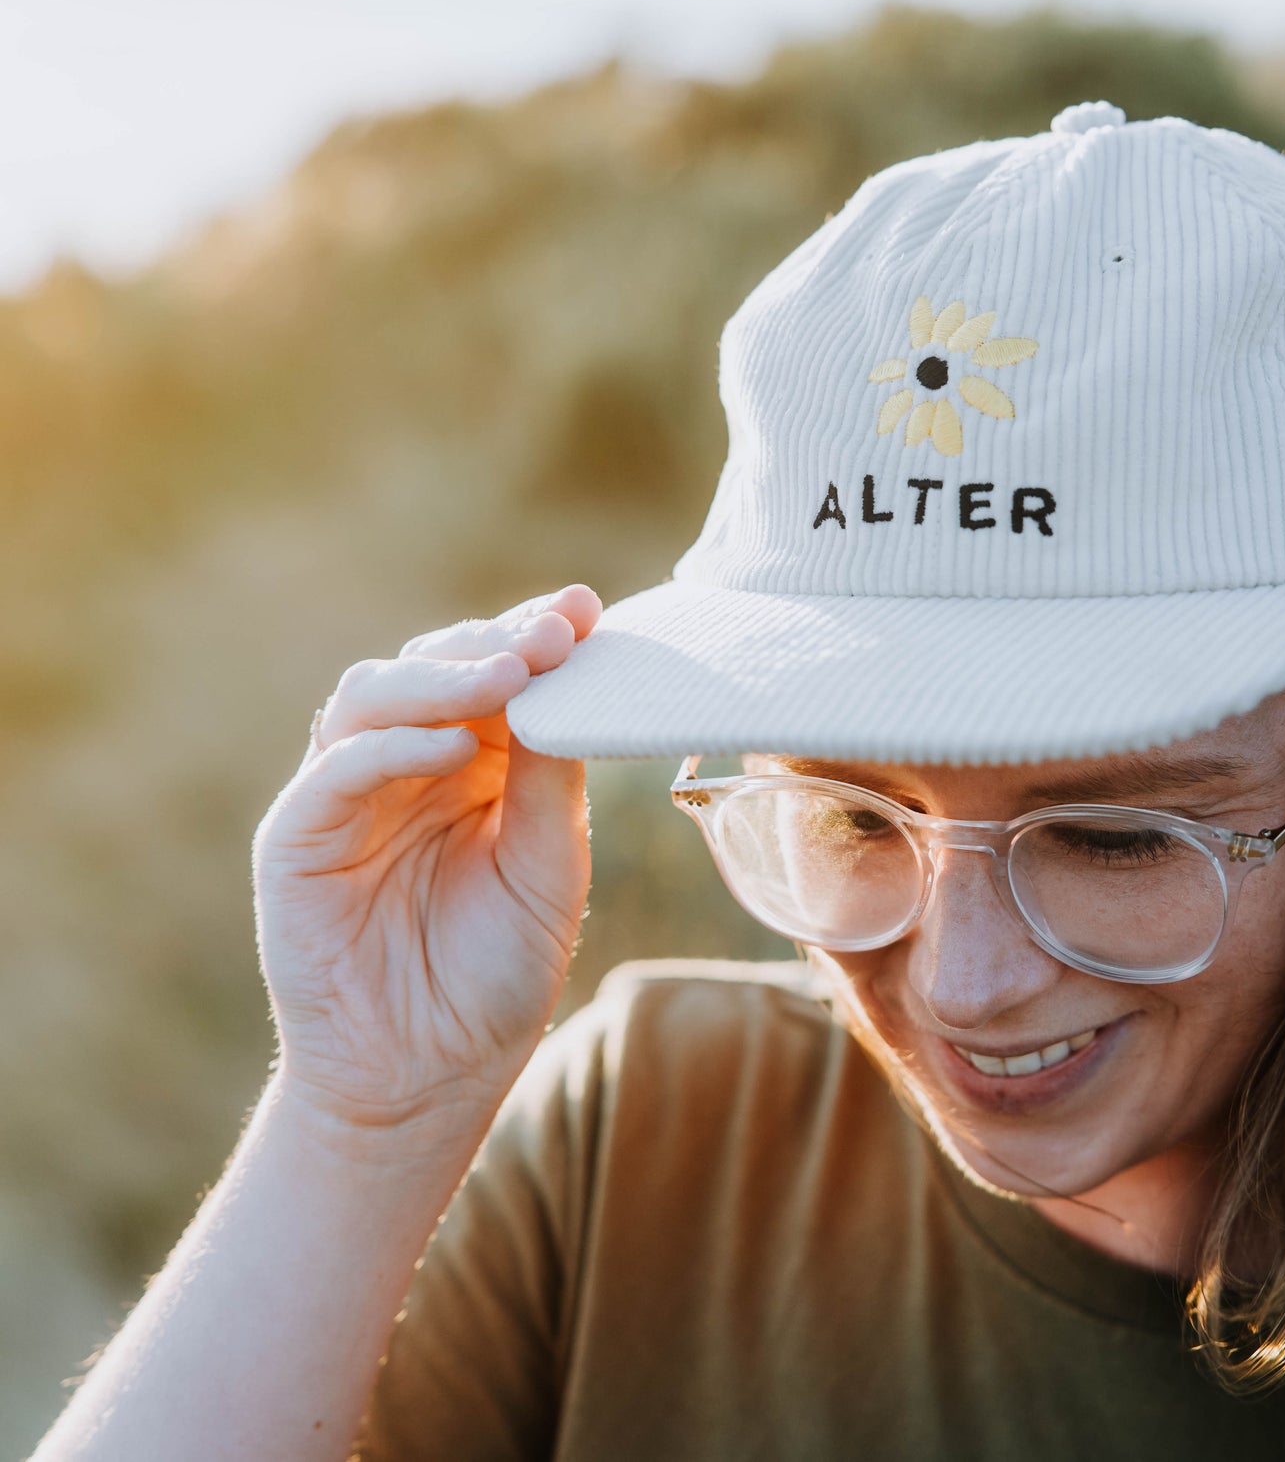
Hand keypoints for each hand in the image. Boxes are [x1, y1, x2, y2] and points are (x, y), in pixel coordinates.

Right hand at [251, 585, 602, 1140]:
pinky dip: (389, 747)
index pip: (495, 675)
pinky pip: (334, 772)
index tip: (587, 609)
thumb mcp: (548, 870)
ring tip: (508, 674)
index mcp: (472, 764)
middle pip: (432, 667)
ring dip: (443, 678)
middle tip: (552, 632)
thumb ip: (551, 782)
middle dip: (493, 642)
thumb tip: (571, 684)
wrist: (429, 1077)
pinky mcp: (297, 840)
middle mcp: (406, 765)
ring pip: (372, 697)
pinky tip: (451, 746)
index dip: (534, 634)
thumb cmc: (496, 976)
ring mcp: (346, 796)